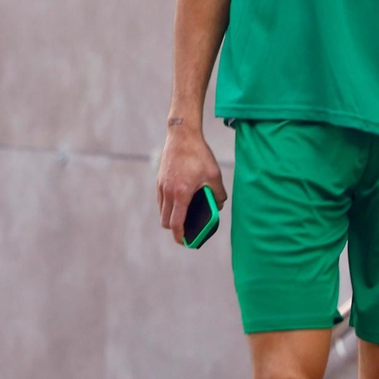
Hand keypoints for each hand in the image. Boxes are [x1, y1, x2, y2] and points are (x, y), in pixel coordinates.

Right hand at [156, 125, 226, 245]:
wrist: (181, 135)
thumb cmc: (199, 154)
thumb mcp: (214, 175)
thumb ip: (218, 194)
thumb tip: (218, 205)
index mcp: (181, 194)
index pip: (176, 223)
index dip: (180, 236)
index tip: (185, 242)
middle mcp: (168, 191)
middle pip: (165, 220)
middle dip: (174, 229)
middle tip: (186, 231)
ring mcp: (161, 185)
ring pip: (162, 210)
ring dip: (170, 217)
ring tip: (184, 216)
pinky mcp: (160, 179)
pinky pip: (161, 199)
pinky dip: (168, 205)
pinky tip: (180, 201)